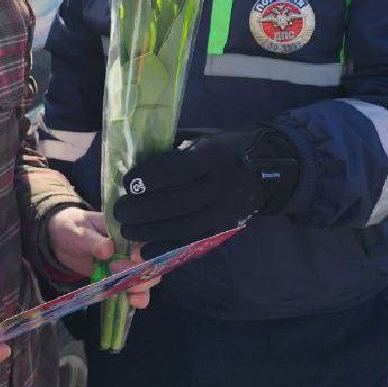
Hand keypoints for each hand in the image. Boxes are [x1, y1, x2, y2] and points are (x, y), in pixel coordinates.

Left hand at [47, 207, 157, 309]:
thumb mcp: (79, 231)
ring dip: (142, 288)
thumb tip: (108, 250)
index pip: (144, 242)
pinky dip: (137, 298)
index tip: (134, 258)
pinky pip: (134, 291)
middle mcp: (131, 249)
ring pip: (146, 279)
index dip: (143, 252)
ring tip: (131, 295)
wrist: (60, 241)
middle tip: (118, 273)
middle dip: (142, 273)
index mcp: (125, 231)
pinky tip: (132, 301)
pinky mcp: (119, 280)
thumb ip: (93, 241)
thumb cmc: (72, 228)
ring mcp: (126, 266)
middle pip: (150, 263)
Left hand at [113, 126, 300, 245]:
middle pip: (177, 202)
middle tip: (119, 211)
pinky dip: (167, 247)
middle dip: (143, 209)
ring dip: (151, 231)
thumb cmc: (226, 147)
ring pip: (184, 226)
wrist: (268, 168)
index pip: (178, 170)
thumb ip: (173, 146)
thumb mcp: (203, 137)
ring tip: (127, 229)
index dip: (150, 178)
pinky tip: (145, 249)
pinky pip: (194, 241)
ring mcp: (225, 211)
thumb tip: (136, 156)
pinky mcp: (224, 228)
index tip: (127, 182)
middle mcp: (221, 186)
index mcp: (214, 157)